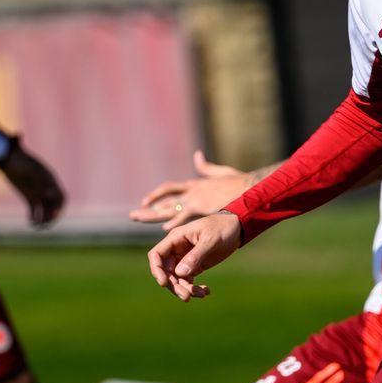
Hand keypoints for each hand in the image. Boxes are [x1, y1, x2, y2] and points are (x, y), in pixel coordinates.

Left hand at [0, 144, 64, 227]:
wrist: (6, 158)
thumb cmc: (19, 163)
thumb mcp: (30, 173)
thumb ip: (39, 184)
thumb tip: (49, 195)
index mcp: (50, 181)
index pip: (60, 198)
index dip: (59, 208)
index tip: (53, 215)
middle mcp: (46, 187)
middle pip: (54, 206)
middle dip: (51, 217)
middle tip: (44, 225)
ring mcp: (37, 191)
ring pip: (44, 209)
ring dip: (43, 219)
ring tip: (36, 226)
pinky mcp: (28, 195)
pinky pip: (34, 208)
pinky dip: (34, 216)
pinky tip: (30, 222)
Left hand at [129, 150, 251, 230]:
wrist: (249, 186)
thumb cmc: (238, 182)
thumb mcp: (220, 172)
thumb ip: (206, 166)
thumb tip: (197, 154)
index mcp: (195, 184)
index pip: (171, 189)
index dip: (158, 197)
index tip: (146, 202)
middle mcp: (192, 190)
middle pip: (165, 200)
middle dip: (148, 208)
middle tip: (132, 215)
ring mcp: (195, 197)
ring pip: (169, 206)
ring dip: (152, 214)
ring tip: (137, 217)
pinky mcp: (202, 204)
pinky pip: (185, 214)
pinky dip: (174, 220)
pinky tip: (164, 228)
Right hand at [147, 211, 241, 300]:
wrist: (236, 228)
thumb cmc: (222, 228)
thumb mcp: (210, 240)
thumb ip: (195, 256)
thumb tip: (180, 273)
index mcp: (176, 238)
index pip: (156, 255)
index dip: (156, 270)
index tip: (164, 283)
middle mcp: (177, 250)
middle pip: (166, 272)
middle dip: (174, 286)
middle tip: (187, 296)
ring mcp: (185, 259)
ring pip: (177, 279)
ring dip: (186, 289)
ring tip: (201, 294)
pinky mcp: (194, 266)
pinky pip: (189, 281)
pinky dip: (195, 288)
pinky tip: (206, 291)